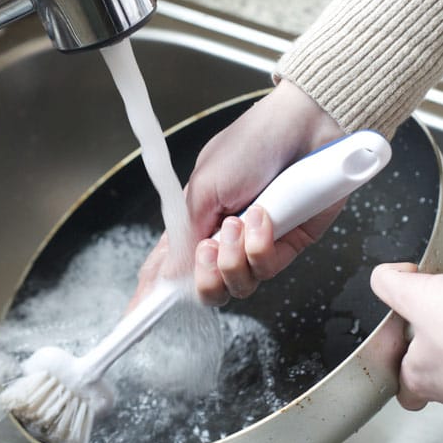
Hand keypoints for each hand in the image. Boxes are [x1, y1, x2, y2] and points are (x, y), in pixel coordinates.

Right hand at [128, 81, 345, 309]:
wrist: (304, 127)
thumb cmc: (253, 143)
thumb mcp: (204, 186)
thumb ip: (185, 235)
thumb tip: (169, 273)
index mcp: (196, 221)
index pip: (169, 265)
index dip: (154, 293)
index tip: (138, 314)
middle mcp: (225, 238)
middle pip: (207, 289)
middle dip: (205, 278)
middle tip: (208, 250)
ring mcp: (257, 245)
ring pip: (239, 286)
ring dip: (235, 257)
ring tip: (239, 222)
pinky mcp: (289, 245)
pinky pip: (269, 268)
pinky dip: (262, 244)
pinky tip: (264, 216)